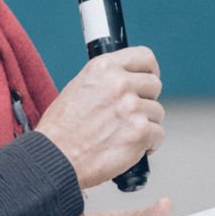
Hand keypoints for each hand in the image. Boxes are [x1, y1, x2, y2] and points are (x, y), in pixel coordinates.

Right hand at [34, 46, 163, 189]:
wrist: (56, 157)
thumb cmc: (61, 129)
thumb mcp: (79, 87)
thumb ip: (106, 80)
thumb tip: (128, 81)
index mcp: (103, 67)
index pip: (145, 57)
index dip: (149, 71)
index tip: (148, 80)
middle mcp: (119, 83)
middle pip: (154, 85)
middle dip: (146, 100)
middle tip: (131, 115)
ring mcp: (132, 107)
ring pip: (157, 112)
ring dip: (145, 124)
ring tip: (123, 134)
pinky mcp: (140, 132)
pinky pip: (158, 134)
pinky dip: (149, 144)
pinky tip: (130, 147)